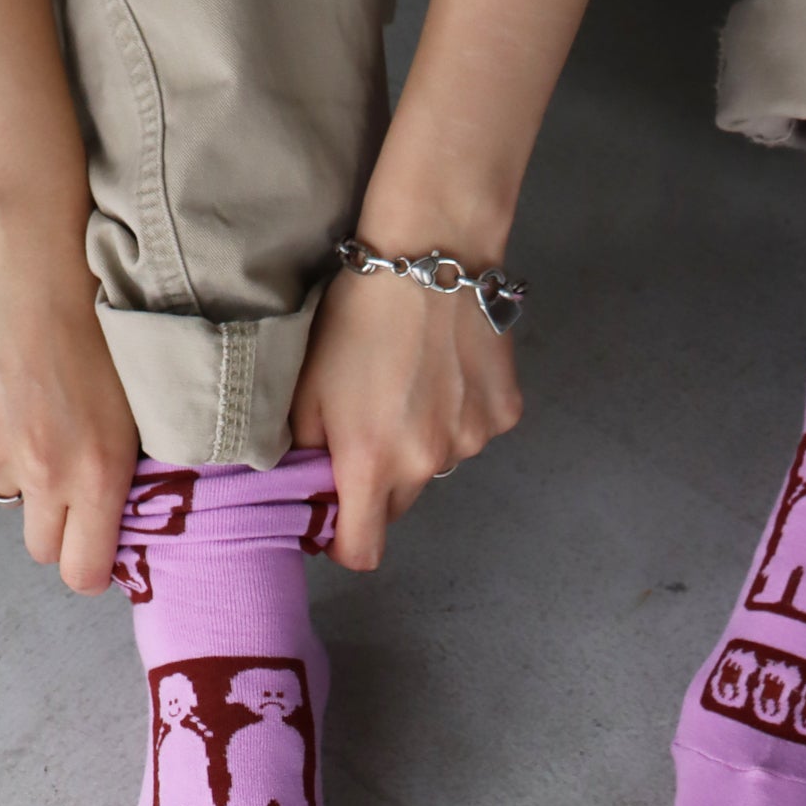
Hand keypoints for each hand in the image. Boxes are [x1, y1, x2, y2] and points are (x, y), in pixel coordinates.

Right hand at [0, 215, 138, 593]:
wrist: (36, 266)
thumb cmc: (103, 329)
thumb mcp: (137, 411)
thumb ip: (122, 470)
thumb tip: (117, 514)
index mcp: (95, 477)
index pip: (82, 572)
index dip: (89, 569)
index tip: (94, 554)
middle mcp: (40, 474)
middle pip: (39, 547)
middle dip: (54, 527)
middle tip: (68, 484)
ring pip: (7, 490)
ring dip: (22, 469)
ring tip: (40, 412)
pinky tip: (7, 387)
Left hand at [290, 263, 522, 570]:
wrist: (430, 255)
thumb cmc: (358, 315)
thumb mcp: (308, 386)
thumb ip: (303, 452)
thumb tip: (306, 490)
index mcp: (370, 463)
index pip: (362, 550)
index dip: (344, 544)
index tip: (335, 523)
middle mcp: (426, 463)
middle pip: (399, 507)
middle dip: (380, 484)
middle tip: (369, 427)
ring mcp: (471, 441)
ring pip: (437, 467)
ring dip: (421, 444)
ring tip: (410, 385)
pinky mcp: (502, 414)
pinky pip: (474, 433)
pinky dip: (459, 415)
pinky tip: (446, 372)